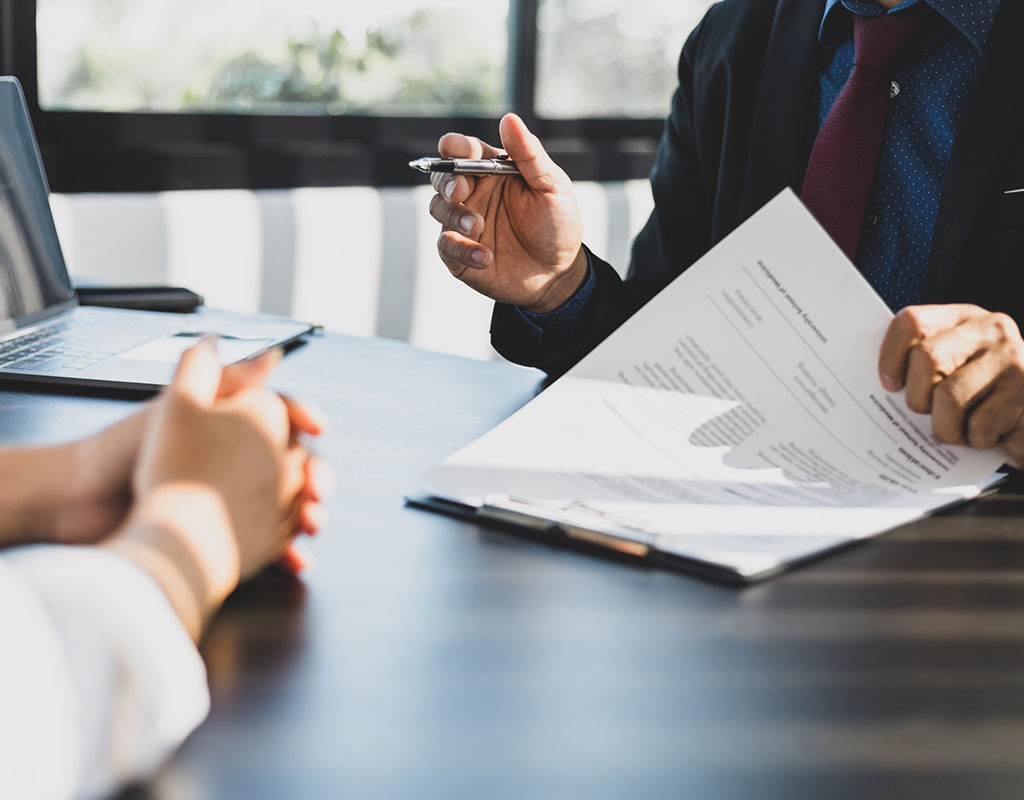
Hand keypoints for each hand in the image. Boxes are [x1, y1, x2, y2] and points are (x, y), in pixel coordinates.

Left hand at [105, 341, 325, 638]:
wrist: (79, 504)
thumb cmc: (120, 450)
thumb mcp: (178, 407)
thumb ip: (224, 379)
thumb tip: (274, 354)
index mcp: (224, 425)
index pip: (280, 416)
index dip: (303, 420)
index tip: (318, 429)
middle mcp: (232, 460)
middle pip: (292, 463)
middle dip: (315, 474)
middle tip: (317, 488)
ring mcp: (230, 500)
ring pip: (287, 505)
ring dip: (309, 513)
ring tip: (312, 522)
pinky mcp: (223, 538)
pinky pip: (267, 544)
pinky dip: (287, 550)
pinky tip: (296, 557)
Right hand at [430, 113, 587, 312]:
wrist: (559, 273)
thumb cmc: (557, 225)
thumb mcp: (552, 186)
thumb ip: (529, 154)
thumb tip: (510, 119)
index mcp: (492, 170)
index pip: (463, 149)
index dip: (456, 146)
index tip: (460, 151)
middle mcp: (474, 193)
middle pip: (442, 176)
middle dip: (446, 181)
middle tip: (461, 193)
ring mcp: (464, 223)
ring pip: (438, 208)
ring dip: (455, 215)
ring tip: (478, 227)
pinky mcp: (460, 253)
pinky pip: (446, 245)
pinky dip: (461, 249)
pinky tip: (485, 256)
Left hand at [878, 304, 1023, 464]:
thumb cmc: (979, 397)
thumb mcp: (951, 369)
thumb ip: (920, 364)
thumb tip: (870, 383)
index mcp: (962, 318)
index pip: (912, 321)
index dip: (891, 356)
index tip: (889, 385)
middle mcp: (990, 330)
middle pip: (927, 358)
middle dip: (918, 397)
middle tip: (928, 412)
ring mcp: (1013, 358)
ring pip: (949, 397)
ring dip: (945, 427)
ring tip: (957, 429)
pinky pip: (980, 424)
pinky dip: (975, 439)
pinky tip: (986, 435)